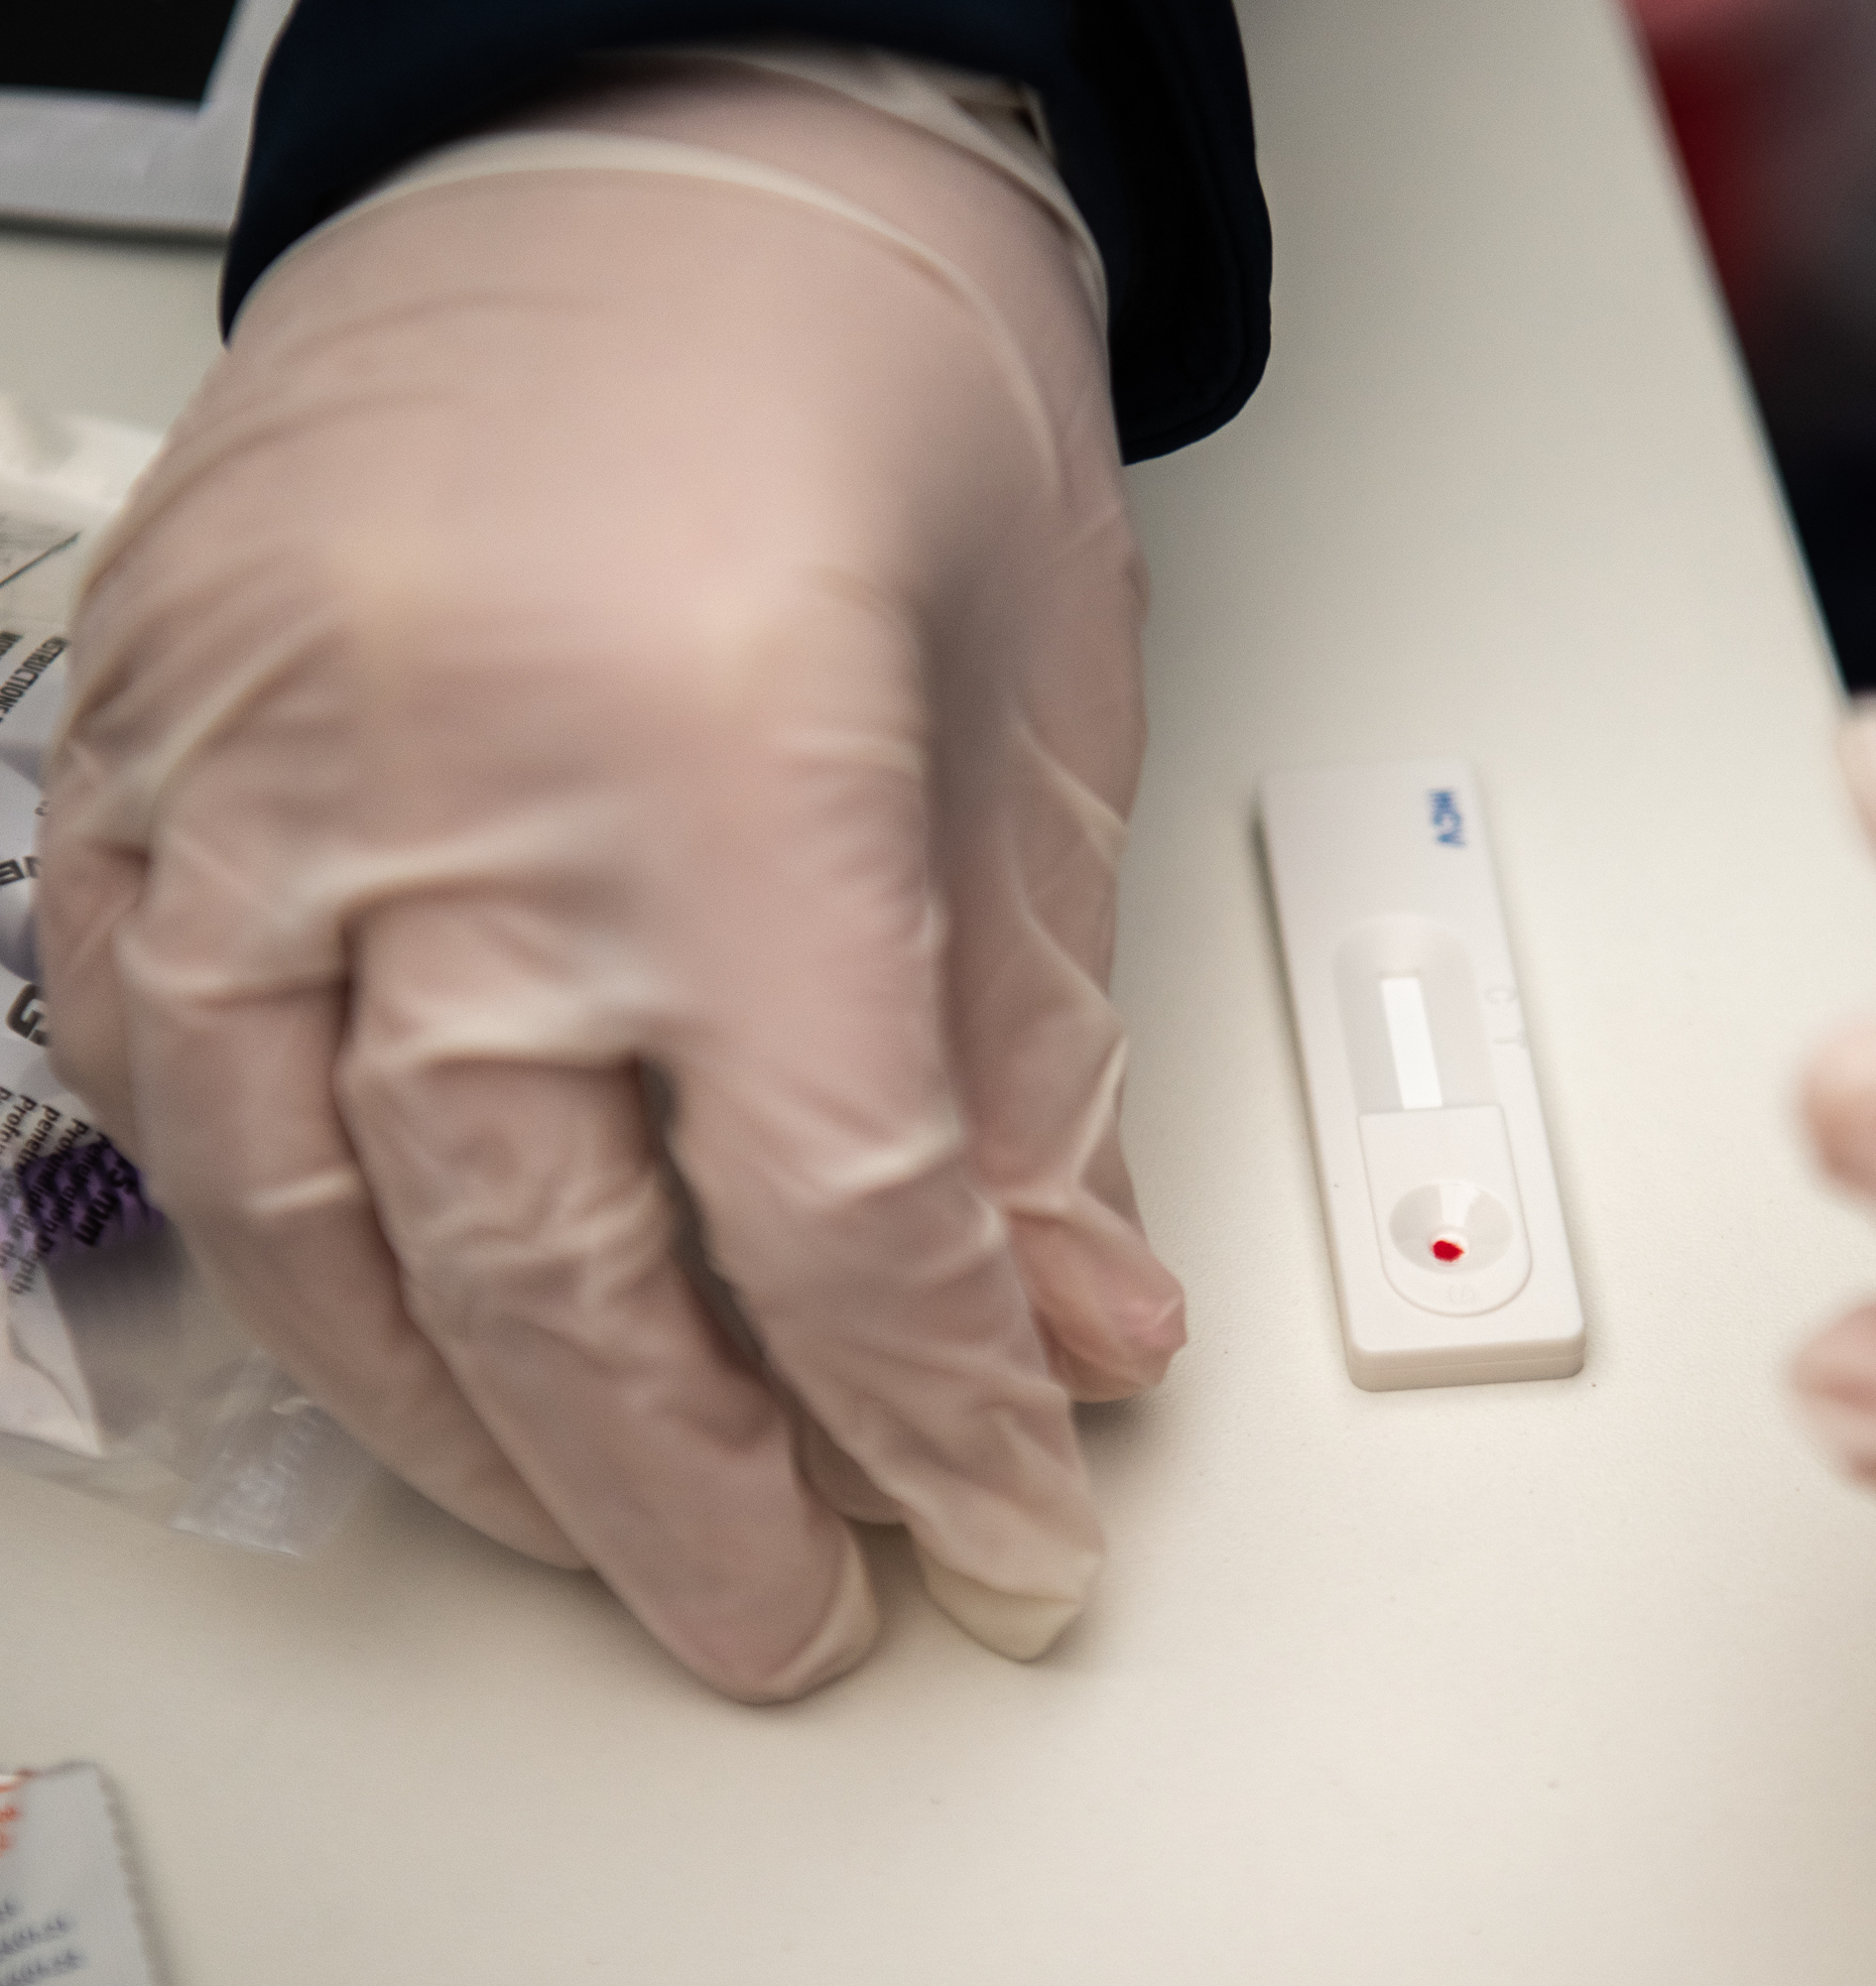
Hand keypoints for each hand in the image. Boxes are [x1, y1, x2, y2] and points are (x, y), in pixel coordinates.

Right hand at [42, 58, 1182, 1697]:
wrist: (690, 138)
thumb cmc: (887, 385)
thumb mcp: (1033, 731)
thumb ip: (1035, 1062)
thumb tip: (1071, 1326)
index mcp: (726, 760)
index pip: (843, 1218)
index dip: (937, 1423)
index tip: (1001, 1526)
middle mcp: (459, 775)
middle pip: (557, 1270)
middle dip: (690, 1496)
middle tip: (784, 1609)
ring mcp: (262, 757)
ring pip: (312, 1215)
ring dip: (461, 1422)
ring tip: (594, 1516)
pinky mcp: (151, 728)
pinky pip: (137, 1049)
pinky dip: (255, 1226)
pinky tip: (361, 1309)